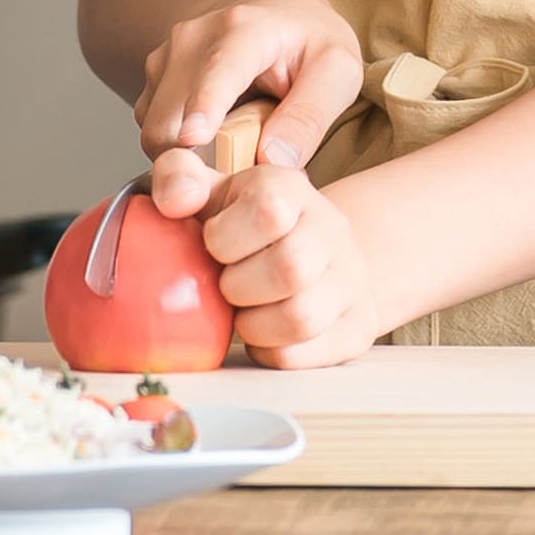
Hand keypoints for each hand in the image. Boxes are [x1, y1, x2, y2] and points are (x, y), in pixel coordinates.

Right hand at [138, 0, 364, 205]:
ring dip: (185, 160)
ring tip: (232, 159)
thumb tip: (274, 160)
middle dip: (192, 162)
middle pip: (172, 117)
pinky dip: (176, 151)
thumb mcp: (337, 70)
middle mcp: (192, 39)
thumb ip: (310, 116)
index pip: (219, 70)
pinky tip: (212, 146)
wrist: (273, 8)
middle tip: (236, 186)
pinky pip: (153, 131)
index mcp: (244, 29)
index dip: (205, 104)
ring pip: (156, 131)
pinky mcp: (154, 81)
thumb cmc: (308, 41)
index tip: (193, 138)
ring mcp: (166, 59)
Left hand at [196, 153, 393, 368]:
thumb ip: (178, 178)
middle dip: (239, 288)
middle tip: (227, 286)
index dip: (225, 239)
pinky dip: (269, 352)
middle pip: (290, 268)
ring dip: (253, 326)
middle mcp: (332, 229)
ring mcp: (352, 279)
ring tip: (245, 312)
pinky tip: (264, 333)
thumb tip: (175, 202)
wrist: (311, 255)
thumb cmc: (246, 228)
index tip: (214, 246)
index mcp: (292, 190)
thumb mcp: (211, 192)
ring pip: (300, 318)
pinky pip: (303, 356)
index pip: (269, 211)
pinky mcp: (358, 326)